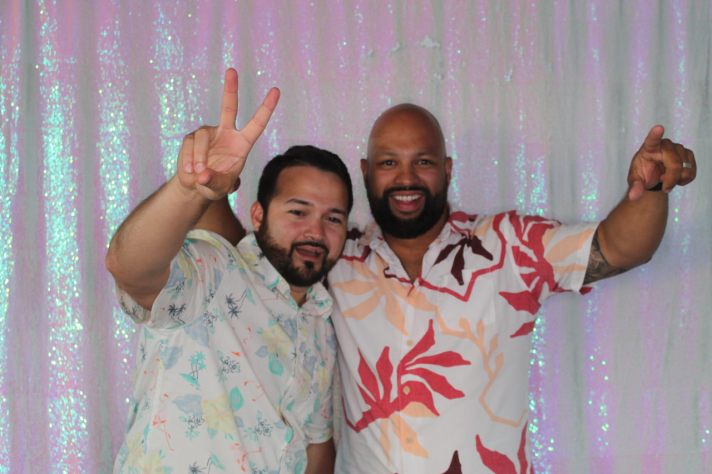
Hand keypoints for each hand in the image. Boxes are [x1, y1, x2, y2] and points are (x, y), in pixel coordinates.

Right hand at [177, 68, 279, 198]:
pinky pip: (190, 145)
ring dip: (199, 158)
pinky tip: (190, 172)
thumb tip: (203, 175)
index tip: (276, 90)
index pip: (257, 124)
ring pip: (202, 138)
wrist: (196, 186)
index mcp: (242, 144)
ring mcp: (209, 133)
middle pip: (228, 107)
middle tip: (232, 70)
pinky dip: (189, 161)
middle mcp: (226, 133)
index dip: (266, 108)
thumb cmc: (215, 185)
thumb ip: (214, 182)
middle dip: (230, 89)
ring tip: (199, 174)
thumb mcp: (219, 188)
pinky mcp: (192, 137)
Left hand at [627, 125, 695, 199]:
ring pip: (684, 168)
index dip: (655, 135)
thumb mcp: (635, 181)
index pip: (652, 140)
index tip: (658, 128)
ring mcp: (678, 148)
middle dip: (671, 180)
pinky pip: (691, 171)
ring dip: (676, 180)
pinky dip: (684, 180)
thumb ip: (635, 187)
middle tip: (664, 188)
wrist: (653, 176)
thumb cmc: (643, 173)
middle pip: (675, 163)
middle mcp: (665, 145)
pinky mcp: (688, 155)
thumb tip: (633, 196)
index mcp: (649, 148)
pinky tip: (676, 179)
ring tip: (665, 178)